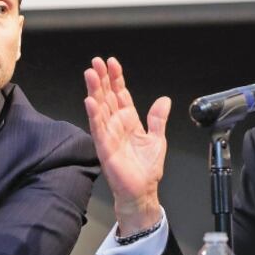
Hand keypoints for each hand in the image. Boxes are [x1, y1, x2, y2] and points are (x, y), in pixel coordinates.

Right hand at [84, 56, 171, 235]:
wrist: (142, 191)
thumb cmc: (146, 170)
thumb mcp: (157, 139)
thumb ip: (158, 119)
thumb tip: (164, 100)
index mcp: (129, 121)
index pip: (120, 94)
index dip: (116, 78)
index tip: (112, 63)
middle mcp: (116, 125)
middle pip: (107, 97)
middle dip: (102, 79)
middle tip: (96, 62)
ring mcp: (109, 135)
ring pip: (99, 108)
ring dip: (94, 91)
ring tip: (91, 74)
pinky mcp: (105, 148)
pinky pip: (98, 129)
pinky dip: (94, 115)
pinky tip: (90, 101)